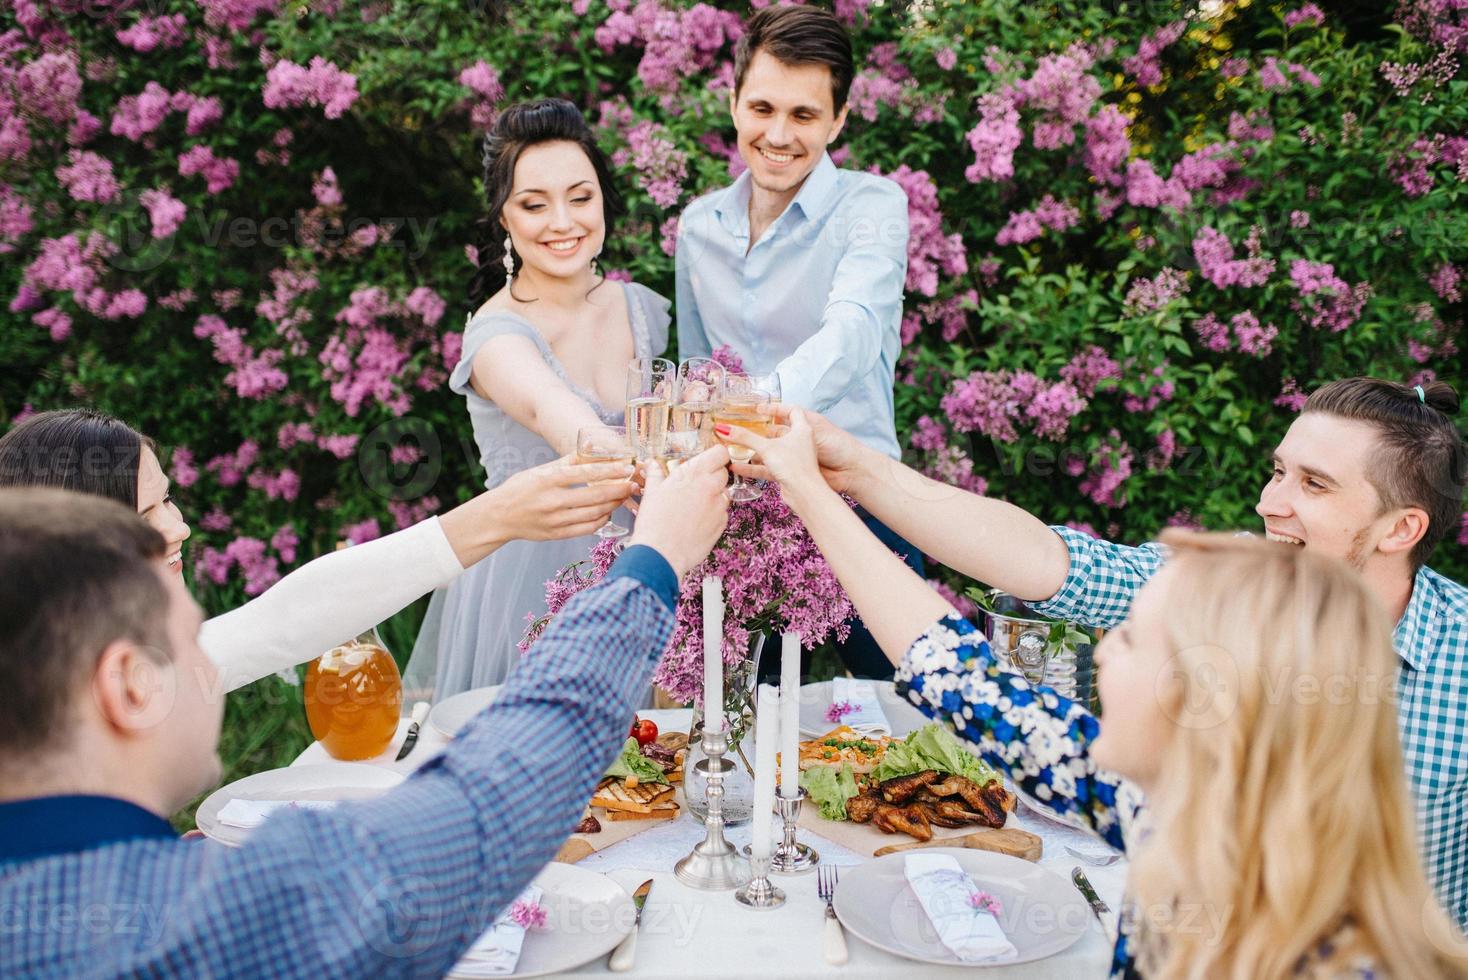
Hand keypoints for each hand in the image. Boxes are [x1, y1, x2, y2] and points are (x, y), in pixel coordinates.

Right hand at [487, 455, 633, 541]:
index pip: (586, 473)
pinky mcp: (556, 534)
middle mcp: (552, 500)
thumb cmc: (521, 489)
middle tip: (634, 484)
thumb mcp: (540, 470)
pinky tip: (608, 512)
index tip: (627, 468)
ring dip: (613, 505)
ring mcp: (555, 520)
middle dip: (619, 490)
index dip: (610, 471)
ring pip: (594, 513)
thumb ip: (567, 461)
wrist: (499, 516)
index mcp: (548, 479)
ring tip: (623, 497)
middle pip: (595, 495)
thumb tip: (592, 447)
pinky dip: (602, 520)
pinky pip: (587, 528)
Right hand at [625, 446, 730, 576]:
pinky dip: (713, 514)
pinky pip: (722, 513)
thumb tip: (652, 464)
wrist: (661, 554)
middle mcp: (711, 486)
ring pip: (723, 494)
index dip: (716, 456)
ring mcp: (719, 506)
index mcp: (694, 473)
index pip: (720, 453)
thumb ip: (656, 474)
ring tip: (693, 507)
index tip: (709, 460)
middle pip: (723, 473)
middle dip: (713, 476)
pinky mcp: (722, 524)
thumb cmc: (654, 522)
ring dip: (713, 496)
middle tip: (696, 485)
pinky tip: (696, 522)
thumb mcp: (652, 493)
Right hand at [727, 403, 865, 494]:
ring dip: (752, 450)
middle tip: (737, 427)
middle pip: (775, 432)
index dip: (773, 408)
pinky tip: (736, 466)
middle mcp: (799, 440)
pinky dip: (751, 467)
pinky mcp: (788, 474)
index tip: (757, 408)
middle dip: (757, 430)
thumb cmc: (811, 459)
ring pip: (769, 451)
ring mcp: (794, 458)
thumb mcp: (776, 445)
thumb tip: (725, 429)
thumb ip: (749, 437)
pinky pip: (766, 468)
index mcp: (804, 426)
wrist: (829, 487)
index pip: (788, 411)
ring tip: (732, 446)